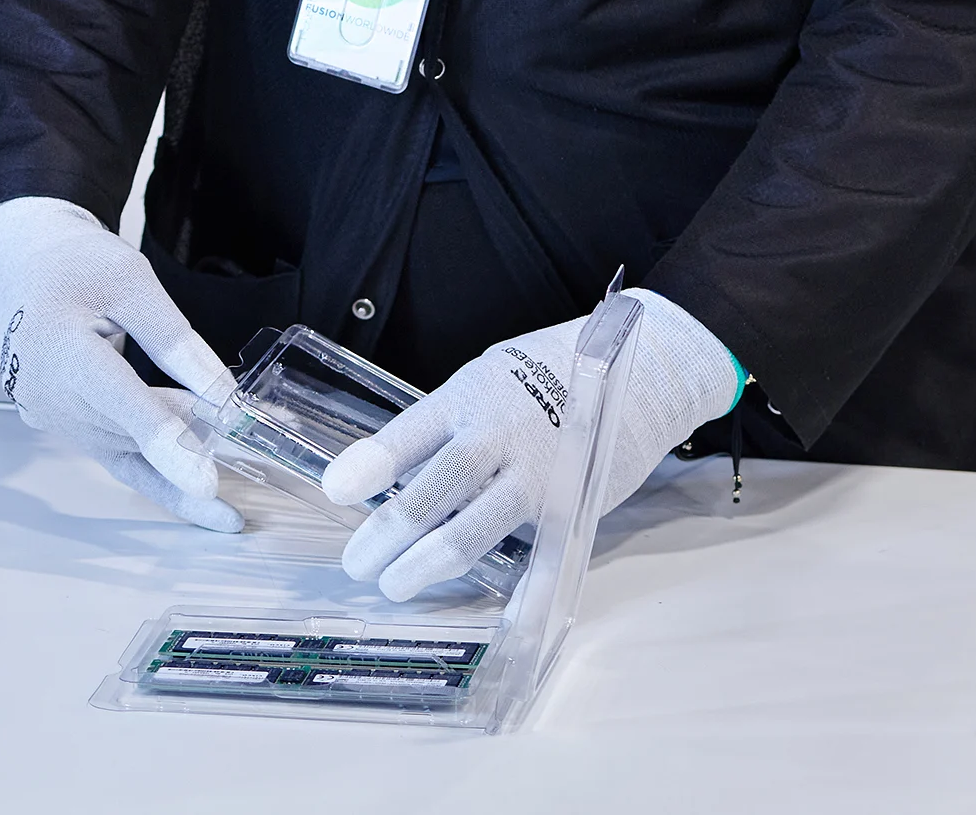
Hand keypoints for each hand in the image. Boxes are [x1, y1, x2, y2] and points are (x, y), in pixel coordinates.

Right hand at [0, 197, 243, 530]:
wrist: (27, 260)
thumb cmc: (76, 262)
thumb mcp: (134, 282)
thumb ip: (176, 342)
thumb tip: (221, 395)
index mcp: (61, 347)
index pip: (123, 404)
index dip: (167, 444)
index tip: (206, 484)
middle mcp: (45, 393)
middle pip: (130, 432)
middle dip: (190, 437)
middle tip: (244, 434)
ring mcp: (45, 413)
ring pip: (122, 448)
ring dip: (173, 447)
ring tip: (220, 430)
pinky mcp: (52, 422)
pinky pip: (108, 448)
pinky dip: (148, 455)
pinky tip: (185, 461)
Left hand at [322, 289, 739, 600]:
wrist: (640, 373)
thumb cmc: (546, 377)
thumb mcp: (484, 381)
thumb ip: (442, 426)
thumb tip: (386, 478)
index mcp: (472, 395)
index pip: (412, 432)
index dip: (373, 463)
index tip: (336, 491)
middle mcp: (502, 433)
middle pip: (438, 487)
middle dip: (391, 530)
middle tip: (357, 562)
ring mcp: (538, 474)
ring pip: (474, 528)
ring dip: (428, 562)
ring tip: (395, 582)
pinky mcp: (568, 507)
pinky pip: (528, 554)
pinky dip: (500, 584)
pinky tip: (471, 602)